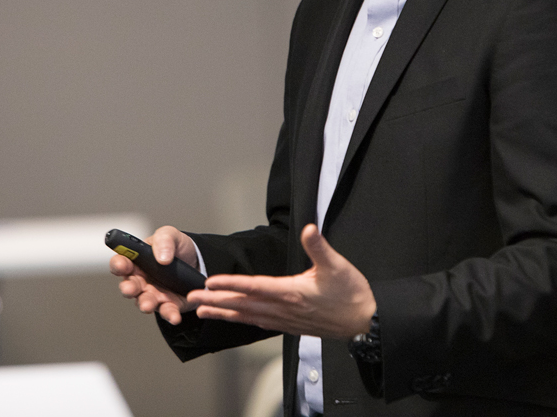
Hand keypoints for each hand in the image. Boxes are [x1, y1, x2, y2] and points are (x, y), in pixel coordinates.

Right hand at [109, 225, 199, 324]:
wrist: (198, 262)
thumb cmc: (177, 247)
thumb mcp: (171, 235)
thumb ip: (164, 240)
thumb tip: (162, 258)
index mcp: (136, 261)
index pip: (120, 263)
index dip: (118, 264)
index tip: (122, 265)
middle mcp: (141, 280)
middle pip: (129, 286)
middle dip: (128, 288)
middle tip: (129, 289)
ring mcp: (153, 294)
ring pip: (144, 301)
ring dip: (145, 304)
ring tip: (148, 305)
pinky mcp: (168, 305)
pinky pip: (166, 312)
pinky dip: (169, 315)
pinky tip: (174, 317)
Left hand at [187, 224, 375, 338]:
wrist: (365, 321)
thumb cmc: (351, 294)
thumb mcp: (337, 265)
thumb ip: (319, 247)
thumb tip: (309, 229)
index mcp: (292, 293)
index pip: (254, 288)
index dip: (231, 285)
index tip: (210, 282)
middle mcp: (284, 309)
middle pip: (243, 306)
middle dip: (216, 303)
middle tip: (191, 301)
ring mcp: (286, 320)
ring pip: (247, 317)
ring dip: (223, 314)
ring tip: (202, 312)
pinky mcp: (290, 326)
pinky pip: (259, 324)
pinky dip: (242, 321)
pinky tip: (233, 319)